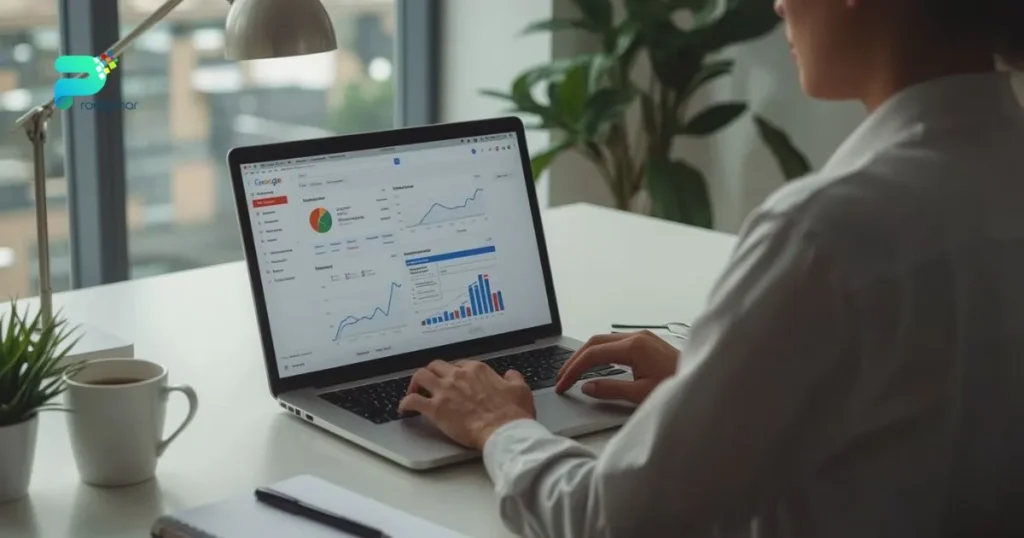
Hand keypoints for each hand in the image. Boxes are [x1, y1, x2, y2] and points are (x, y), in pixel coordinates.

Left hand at [399, 360, 535, 449]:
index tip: (453, 381)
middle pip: (437, 366)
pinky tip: (405, 410)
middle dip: (432, 373)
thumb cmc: (513, 414)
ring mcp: (445, 391)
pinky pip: (413, 401)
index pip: (459, 365)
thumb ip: (513, 379)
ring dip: (415, 383)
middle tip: (431, 383)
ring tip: (414, 391)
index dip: (454, 373)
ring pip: (420, 376)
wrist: (504, 431)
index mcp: (477, 370)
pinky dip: (405, 404)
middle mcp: (458, 375)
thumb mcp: (521, 390)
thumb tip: (510, 375)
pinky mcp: (436, 409)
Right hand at [555, 331, 678, 403]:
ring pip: (604, 340)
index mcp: (634, 347)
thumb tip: (586, 386)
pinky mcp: (648, 343)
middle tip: (561, 378)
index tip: (562, 385)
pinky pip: (616, 344)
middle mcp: (637, 337)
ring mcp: (643, 338)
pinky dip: (601, 354)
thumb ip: (610, 389)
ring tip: (573, 373)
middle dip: (574, 359)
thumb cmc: (678, 388)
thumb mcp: (641, 395)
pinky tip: (596, 367)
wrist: (707, 382)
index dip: (573, 369)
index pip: (592, 354)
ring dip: (587, 355)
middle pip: (595, 342)